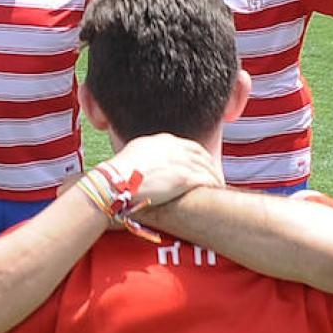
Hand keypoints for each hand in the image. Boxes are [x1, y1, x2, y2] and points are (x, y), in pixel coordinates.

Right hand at [102, 134, 225, 207]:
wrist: (114, 182)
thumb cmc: (117, 174)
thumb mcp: (134, 155)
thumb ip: (148, 156)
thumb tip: (148, 163)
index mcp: (162, 141)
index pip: (189, 146)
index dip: (199, 156)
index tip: (203, 165)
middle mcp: (174, 148)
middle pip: (201, 155)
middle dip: (210, 165)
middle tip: (215, 176)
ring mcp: (180, 162)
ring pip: (206, 167)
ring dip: (214, 176)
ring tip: (218, 186)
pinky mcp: (183, 177)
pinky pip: (205, 180)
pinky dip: (213, 185)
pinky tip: (216, 191)